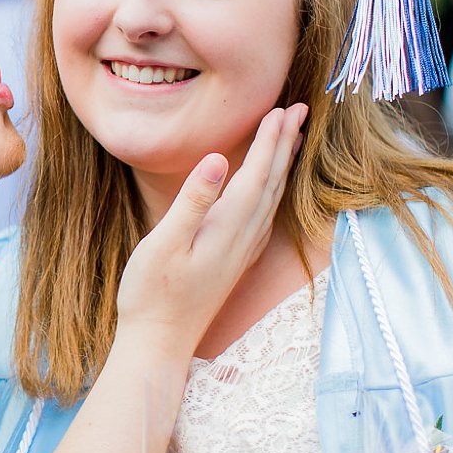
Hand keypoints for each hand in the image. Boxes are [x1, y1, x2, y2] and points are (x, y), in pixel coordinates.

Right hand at [115, 104, 306, 351]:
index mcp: (228, 227)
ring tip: (294, 140)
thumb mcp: (164, 243)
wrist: (159, 343)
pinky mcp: (234, 262)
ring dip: (284, 166)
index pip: (257, 173)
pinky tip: (271, 190)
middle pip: (272, 182)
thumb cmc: (152, 294)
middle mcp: (243, 238)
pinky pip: (264, 217)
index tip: (283, 108)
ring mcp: (241, 252)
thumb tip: (219, 158)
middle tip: (300, 110)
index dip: (271, 140)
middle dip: (286, 144)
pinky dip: (273, 193)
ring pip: (272, 199)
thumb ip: (193, 200)